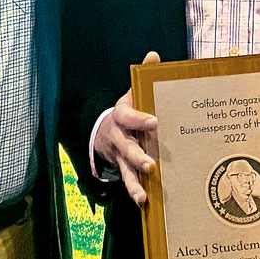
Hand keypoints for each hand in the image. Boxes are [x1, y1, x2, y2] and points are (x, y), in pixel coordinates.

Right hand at [94, 51, 162, 203]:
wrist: (104, 130)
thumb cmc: (128, 110)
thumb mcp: (133, 92)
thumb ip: (144, 76)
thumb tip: (154, 55)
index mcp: (122, 116)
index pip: (129, 116)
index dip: (140, 119)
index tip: (154, 121)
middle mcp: (119, 138)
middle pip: (126, 148)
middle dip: (137, 156)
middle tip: (150, 164)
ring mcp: (120, 156)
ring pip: (125, 170)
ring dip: (133, 183)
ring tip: (142, 195)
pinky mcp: (124, 169)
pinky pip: (128, 182)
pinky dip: (135, 192)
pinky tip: (144, 203)